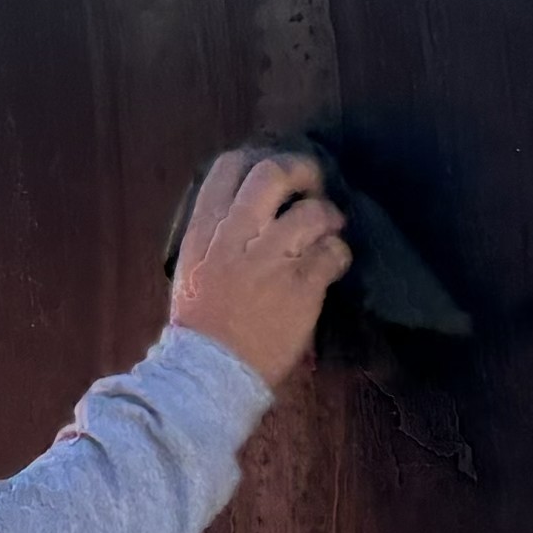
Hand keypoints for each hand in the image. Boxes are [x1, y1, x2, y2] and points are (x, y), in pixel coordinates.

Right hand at [167, 145, 355, 384]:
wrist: (210, 372)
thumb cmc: (200, 325)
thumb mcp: (193, 267)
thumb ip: (216, 235)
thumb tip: (247, 210)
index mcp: (204, 230)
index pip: (228, 168)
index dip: (256, 160)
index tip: (274, 176)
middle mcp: (237, 236)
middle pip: (272, 175)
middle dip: (301, 171)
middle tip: (313, 185)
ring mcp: (272, 260)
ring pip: (313, 212)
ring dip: (329, 216)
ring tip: (331, 228)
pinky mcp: (302, 287)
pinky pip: (333, 252)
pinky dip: (339, 254)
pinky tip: (333, 265)